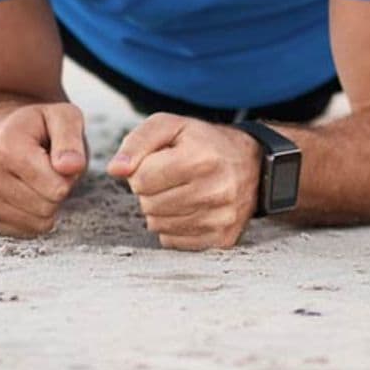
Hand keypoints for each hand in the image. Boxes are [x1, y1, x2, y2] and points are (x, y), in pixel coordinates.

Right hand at [0, 101, 87, 237]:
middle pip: (47, 207)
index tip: (59, 159)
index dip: (69, 175)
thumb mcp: (61, 117)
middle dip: (58, 191)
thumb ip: (71, 140)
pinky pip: (22, 233)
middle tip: (48, 171)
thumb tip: (72, 167)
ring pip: (37, 224)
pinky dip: (32, 219)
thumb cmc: (37, 127)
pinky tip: (24, 195)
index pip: (57, 188)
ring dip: (47, 205)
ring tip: (36, 181)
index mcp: (4, 148)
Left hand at [107, 113, 262, 250]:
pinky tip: (188, 210)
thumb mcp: (171, 126)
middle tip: (168, 179)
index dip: (142, 170)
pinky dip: (174, 228)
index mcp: (202, 158)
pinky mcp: (223, 238)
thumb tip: (115, 170)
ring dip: (160, 211)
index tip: (158, 163)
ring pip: (159, 226)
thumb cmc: (204, 143)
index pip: (141, 179)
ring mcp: (222, 217)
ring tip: (178, 193)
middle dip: (150, 192)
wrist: (253, 163)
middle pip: (148, 205)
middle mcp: (216, 190)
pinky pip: (174, 242)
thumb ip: (137, 142)